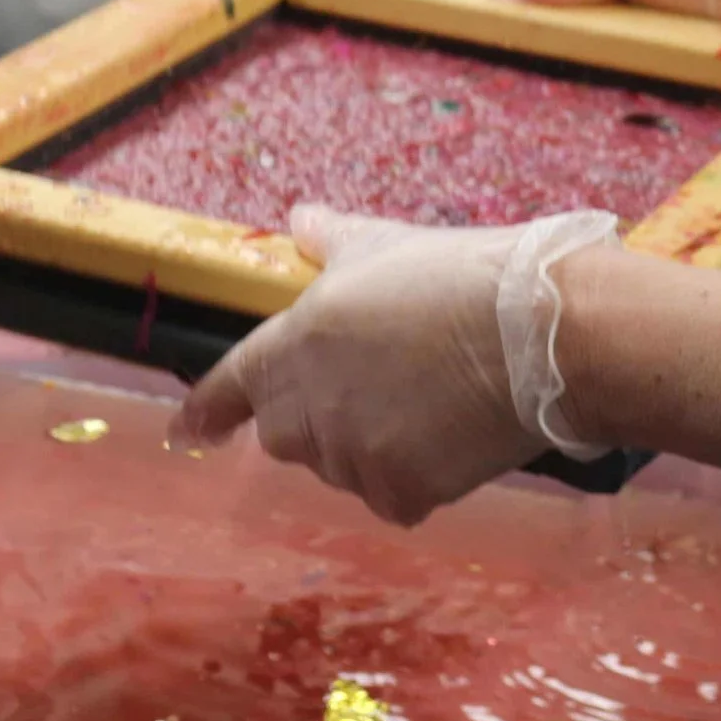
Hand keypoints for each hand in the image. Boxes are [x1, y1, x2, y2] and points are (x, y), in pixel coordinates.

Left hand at [170, 205, 616, 526]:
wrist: (534, 333)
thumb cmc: (455, 278)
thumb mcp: (381, 244)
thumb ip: (330, 241)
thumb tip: (300, 220)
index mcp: (290, 343)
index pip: (230, 387)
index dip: (208, 410)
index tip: (186, 434)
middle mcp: (307, 404)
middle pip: (285, 435)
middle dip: (315, 421)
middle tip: (375, 393)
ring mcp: (349, 453)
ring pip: (341, 469)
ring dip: (368, 452)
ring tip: (428, 405)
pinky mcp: (398, 491)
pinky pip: (392, 500)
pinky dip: (415, 484)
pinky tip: (450, 443)